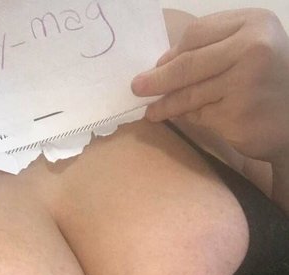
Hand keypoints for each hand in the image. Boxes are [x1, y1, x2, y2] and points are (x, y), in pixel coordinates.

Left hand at [131, 9, 288, 165]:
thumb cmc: (268, 81)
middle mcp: (252, 49)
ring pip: (190, 93)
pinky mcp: (236, 115)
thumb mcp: (249, 50)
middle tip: (137, 88)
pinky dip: (187, 118)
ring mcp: (245, 83)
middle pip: (188, 63)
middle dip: (158, 78)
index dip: (171, 54)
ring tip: (152, 111)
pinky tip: (180, 119)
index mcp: (253, 24)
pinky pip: (199, 115)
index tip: (155, 67)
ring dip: (165, 104)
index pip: (196, 34)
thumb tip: (161, 65)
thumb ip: (212, 50)